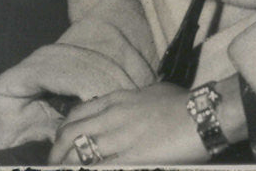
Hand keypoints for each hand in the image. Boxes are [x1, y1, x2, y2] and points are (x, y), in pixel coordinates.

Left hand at [49, 82, 208, 165]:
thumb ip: (132, 102)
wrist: (201, 114)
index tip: (60, 144)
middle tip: (54, 166)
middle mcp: (112, 116)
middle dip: (57, 153)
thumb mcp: (150, 93)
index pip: (78, 114)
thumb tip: (126, 109)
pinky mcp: (132, 158)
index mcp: (117, 99)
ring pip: (80, 153)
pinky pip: (101, 168)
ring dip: (67, 166)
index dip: (63, 131)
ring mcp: (120, 137)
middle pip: (71, 134)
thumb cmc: (181, 103)